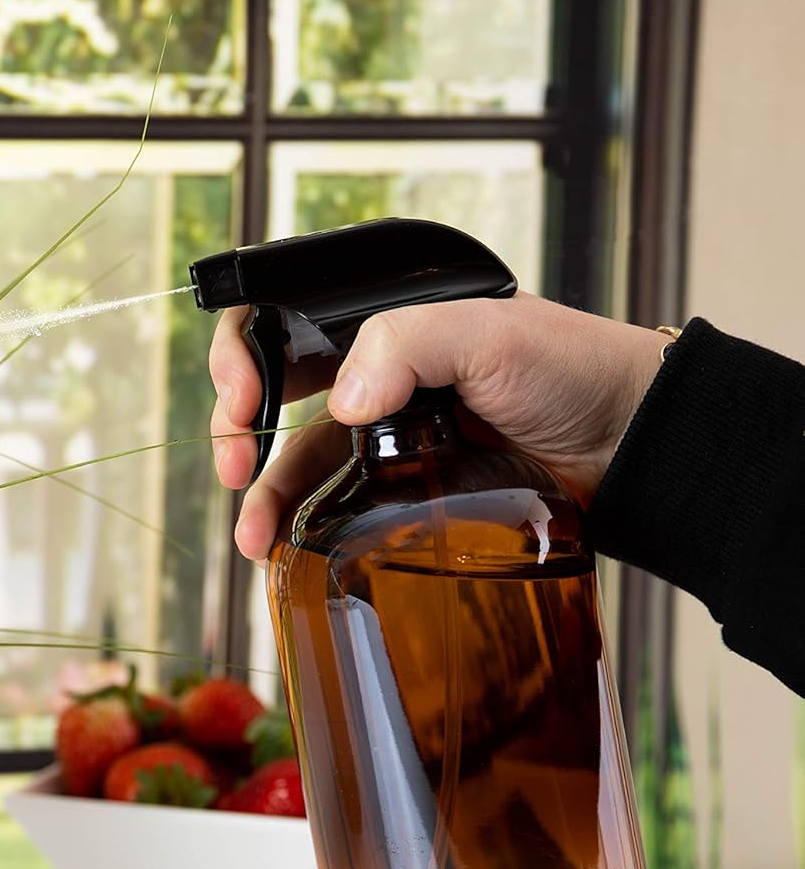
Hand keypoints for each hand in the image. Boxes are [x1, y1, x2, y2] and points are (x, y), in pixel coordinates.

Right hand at [209, 291, 663, 561]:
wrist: (632, 445)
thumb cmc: (575, 369)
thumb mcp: (491, 334)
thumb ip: (409, 342)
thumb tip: (341, 400)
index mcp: (384, 320)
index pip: (284, 318)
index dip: (245, 353)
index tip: (243, 397)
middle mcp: (375, 372)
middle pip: (274, 391)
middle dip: (237, 428)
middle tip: (235, 468)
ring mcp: (386, 433)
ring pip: (299, 458)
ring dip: (265, 495)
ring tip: (253, 536)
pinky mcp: (403, 488)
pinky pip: (336, 504)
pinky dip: (303, 526)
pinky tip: (285, 549)